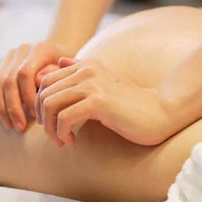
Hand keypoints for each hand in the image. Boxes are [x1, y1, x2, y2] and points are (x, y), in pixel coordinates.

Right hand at [0, 42, 75, 130]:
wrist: (60, 53)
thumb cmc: (68, 68)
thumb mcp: (69, 71)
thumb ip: (58, 76)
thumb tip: (39, 83)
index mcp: (38, 49)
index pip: (25, 73)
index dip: (27, 96)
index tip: (35, 116)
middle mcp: (21, 50)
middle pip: (8, 80)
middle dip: (13, 107)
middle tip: (20, 127)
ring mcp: (8, 56)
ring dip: (2, 108)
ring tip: (10, 126)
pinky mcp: (0, 64)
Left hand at [36, 58, 173, 146]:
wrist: (160, 113)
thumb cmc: (131, 105)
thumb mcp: (103, 84)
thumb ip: (81, 71)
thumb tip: (60, 60)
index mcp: (86, 65)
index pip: (45, 82)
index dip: (41, 105)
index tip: (53, 124)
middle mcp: (86, 70)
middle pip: (43, 93)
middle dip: (43, 119)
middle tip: (55, 136)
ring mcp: (92, 84)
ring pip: (50, 104)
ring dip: (50, 128)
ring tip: (62, 140)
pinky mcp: (98, 102)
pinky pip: (64, 117)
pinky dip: (62, 133)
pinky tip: (72, 141)